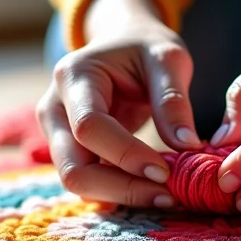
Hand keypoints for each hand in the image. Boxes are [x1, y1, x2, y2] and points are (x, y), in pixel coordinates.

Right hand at [37, 0, 203, 207]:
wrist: (124, 44)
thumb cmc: (145, 47)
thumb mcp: (167, 58)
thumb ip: (173, 100)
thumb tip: (186, 146)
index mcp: (73, 76)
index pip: (89, 127)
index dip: (126, 155)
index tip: (166, 171)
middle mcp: (54, 108)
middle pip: (73, 167)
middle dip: (121, 188)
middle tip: (169, 195)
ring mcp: (56, 133)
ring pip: (78, 182)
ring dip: (121, 195)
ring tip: (166, 195)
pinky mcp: (70, 151)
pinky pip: (90, 183)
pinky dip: (120, 193)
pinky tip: (152, 192)